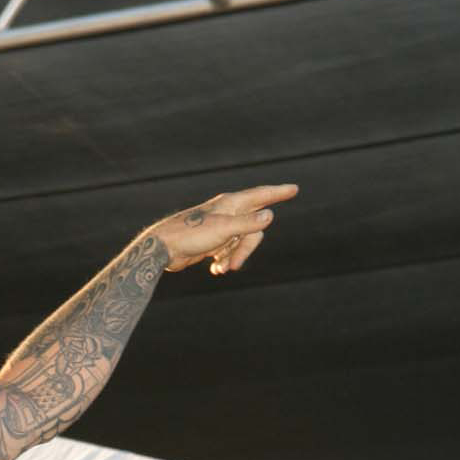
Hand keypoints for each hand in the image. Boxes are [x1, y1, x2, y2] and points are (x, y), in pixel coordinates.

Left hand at [144, 183, 298, 276]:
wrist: (164, 249)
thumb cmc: (191, 235)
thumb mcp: (223, 230)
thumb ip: (247, 224)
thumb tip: (269, 216)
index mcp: (231, 204)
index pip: (260, 196)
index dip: (278, 193)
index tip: (294, 189)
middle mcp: (227, 213)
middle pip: (253, 229)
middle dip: (246, 249)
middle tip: (234, 266)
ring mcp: (220, 227)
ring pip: (241, 242)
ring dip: (233, 257)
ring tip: (220, 269)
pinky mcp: (212, 241)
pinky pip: (228, 251)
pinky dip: (225, 261)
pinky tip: (216, 270)